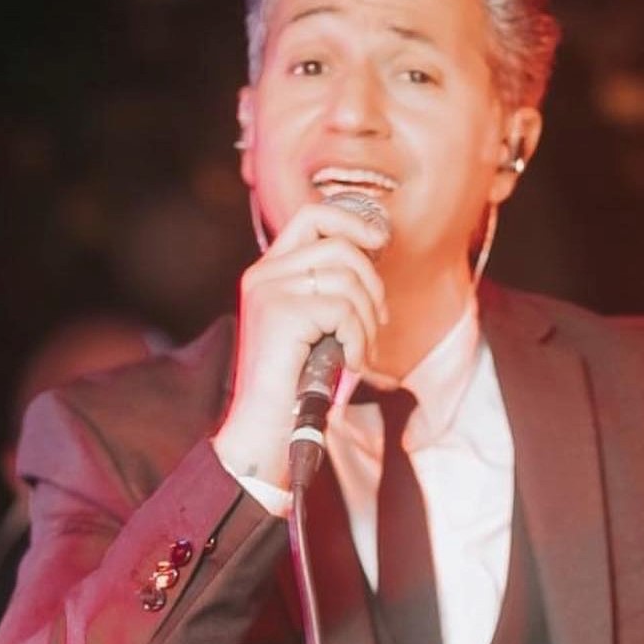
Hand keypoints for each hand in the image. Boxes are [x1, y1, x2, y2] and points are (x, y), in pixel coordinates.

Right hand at [213, 202, 388, 488]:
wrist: (265, 428)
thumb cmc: (297, 381)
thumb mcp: (314, 324)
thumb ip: (330, 287)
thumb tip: (373, 254)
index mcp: (269, 270)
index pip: (313, 215)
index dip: (352, 220)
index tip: (379, 240)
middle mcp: (264, 273)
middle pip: (340, 246)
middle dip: (373, 286)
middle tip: (377, 325)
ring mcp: (269, 290)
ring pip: (348, 279)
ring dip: (368, 321)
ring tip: (359, 352)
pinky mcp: (281, 313)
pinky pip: (344, 310)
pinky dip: (358, 339)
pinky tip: (349, 364)